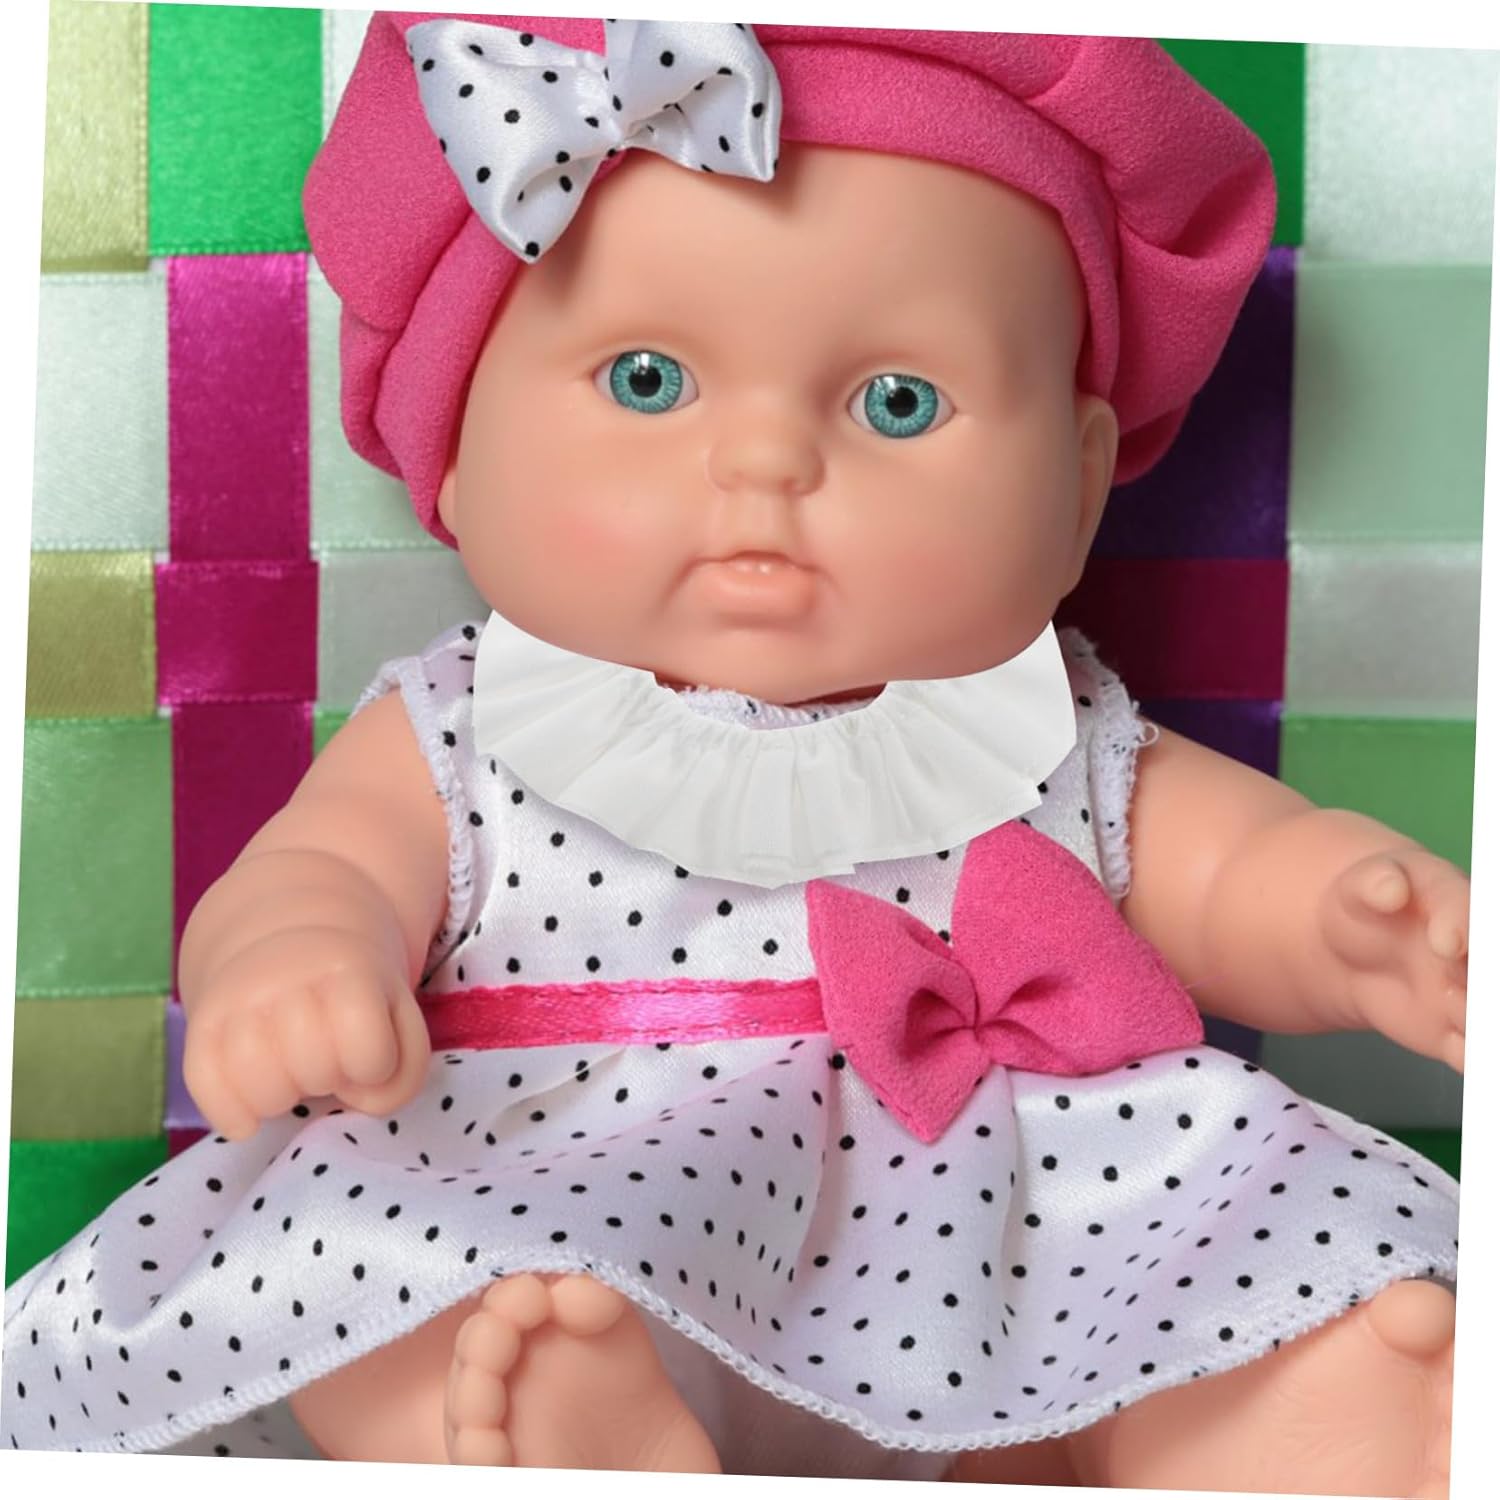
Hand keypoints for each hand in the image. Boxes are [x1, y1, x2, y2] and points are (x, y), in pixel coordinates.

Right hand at [182, 926, 431, 1138]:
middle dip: (328, 1077)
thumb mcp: (398, 1019)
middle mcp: (286, 975)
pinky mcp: (200, 1024)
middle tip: (325, 1058)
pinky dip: (231, 1115)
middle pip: (315, 1069)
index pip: (367, 1047)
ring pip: (259, 1085)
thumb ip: (401, 1073)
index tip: (367, 1054)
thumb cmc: (352, 997)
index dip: (374, 1066)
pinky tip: (250, 1118)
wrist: (286, 937)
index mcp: (347, 968)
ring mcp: (237, 999)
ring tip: (290, 1078)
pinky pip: (204, 1085)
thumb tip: (354, 1100)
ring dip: (282, 1099)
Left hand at [1318, 848, 1467, 1071]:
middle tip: (1461, 997)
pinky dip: (1472, 1060)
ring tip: (1458, 1021)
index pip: (1469, 912)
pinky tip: (1459, 1057)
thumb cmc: (1363, 904)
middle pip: (1488, 971)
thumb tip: (1389, 888)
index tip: (1443, 943)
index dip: (1461, 926)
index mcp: (1460, 904)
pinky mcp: (1452, 1034)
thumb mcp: (1360, 886)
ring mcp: (1468, 997)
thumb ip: (1374, 883)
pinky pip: (1471, 1053)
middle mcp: (1475, 955)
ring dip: (1482, 1026)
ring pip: (1486, 1016)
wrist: (1352, 945)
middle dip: (1483, 985)